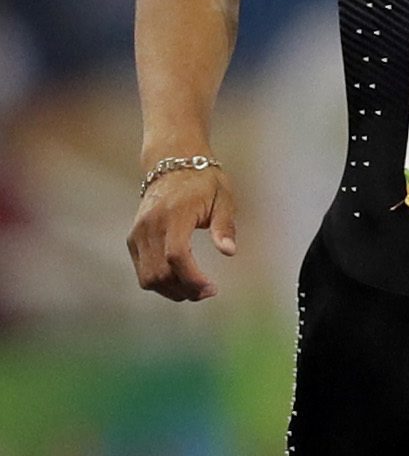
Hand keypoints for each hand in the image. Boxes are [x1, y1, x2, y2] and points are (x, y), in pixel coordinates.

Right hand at [129, 164, 238, 303]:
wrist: (171, 163)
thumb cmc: (203, 182)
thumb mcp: (223, 198)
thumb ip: (224, 226)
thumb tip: (229, 251)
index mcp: (174, 214)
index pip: (176, 255)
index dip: (192, 278)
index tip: (212, 288)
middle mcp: (150, 225)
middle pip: (160, 272)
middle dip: (185, 289)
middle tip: (208, 292)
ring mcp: (138, 233)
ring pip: (147, 277)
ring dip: (171, 290)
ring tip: (195, 289)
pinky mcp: (133, 239)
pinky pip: (142, 271)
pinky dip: (160, 282)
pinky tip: (180, 280)